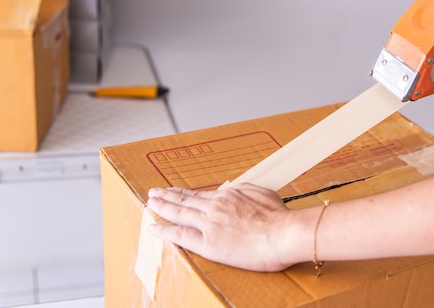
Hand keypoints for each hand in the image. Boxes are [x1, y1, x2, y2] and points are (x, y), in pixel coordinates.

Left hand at [147, 183, 296, 271]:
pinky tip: (154, 228)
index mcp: (229, 195)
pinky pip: (181, 235)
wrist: (283, 233)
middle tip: (154, 192)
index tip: (177, 192)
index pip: (201, 195)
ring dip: (161, 207)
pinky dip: (165, 230)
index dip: (186, 194)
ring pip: (179, 213)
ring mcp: (210, 223)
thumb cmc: (279, 217)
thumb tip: (237, 191)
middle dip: (167, 196)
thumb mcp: (262, 193)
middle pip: (186, 200)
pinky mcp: (208, 242)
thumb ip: (245, 191)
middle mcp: (215, 206)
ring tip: (150, 204)